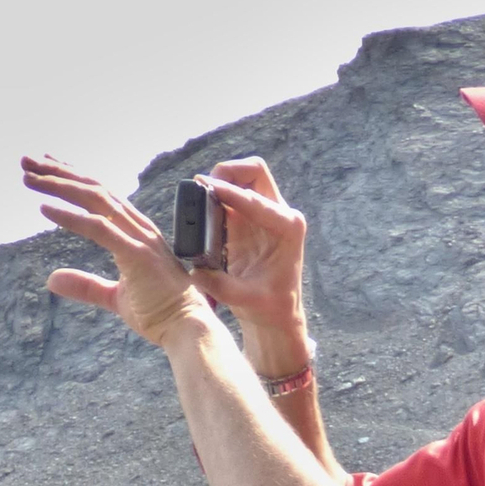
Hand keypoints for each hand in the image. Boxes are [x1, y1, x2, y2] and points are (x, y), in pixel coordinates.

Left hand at [23, 154, 208, 348]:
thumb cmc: (161, 313)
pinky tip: (45, 209)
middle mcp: (138, 227)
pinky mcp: (136, 254)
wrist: (187, 329)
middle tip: (27, 163)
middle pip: (94, 189)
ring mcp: (139, 238)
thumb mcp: (114, 297)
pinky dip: (70, 217)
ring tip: (30, 178)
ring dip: (59, 186)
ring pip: (94, 200)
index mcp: (137, 232)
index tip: (46, 166)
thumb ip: (85, 285)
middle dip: (59, 173)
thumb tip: (51, 280)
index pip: (101, 195)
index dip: (72, 178)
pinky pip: (97, 228)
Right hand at [188, 157, 311, 373]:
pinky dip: (215, 194)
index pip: (256, 198)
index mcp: (288, 228)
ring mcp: (264, 213)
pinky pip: (231, 193)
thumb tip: (196, 271)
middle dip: (228, 172)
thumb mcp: (245, 299)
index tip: (206, 188)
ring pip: (242, 177)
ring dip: (220, 180)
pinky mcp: (249, 218)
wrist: (275, 313)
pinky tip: (202, 208)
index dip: (229, 191)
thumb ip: (221, 285)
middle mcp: (280, 214)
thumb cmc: (268, 307)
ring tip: (200, 197)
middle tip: (204, 187)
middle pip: (254, 171)